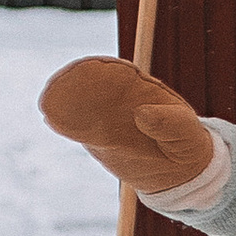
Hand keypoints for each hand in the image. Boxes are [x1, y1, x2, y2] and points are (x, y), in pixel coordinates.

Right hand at [41, 56, 216, 197]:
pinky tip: (52, 119)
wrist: (177, 168)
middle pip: (94, 85)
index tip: (89, 67)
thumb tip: (143, 113)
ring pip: (82, 106)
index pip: (121, 73)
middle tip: (59, 85)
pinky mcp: (96, 137)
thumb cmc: (185, 143)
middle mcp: (120, 98)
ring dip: (66, 102)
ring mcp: (106, 116)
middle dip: (77, 83)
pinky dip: (66, 123)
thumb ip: (168, 123)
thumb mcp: (186, 133)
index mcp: (144, 89)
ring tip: (49, 104)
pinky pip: (79, 128)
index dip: (104, 69)